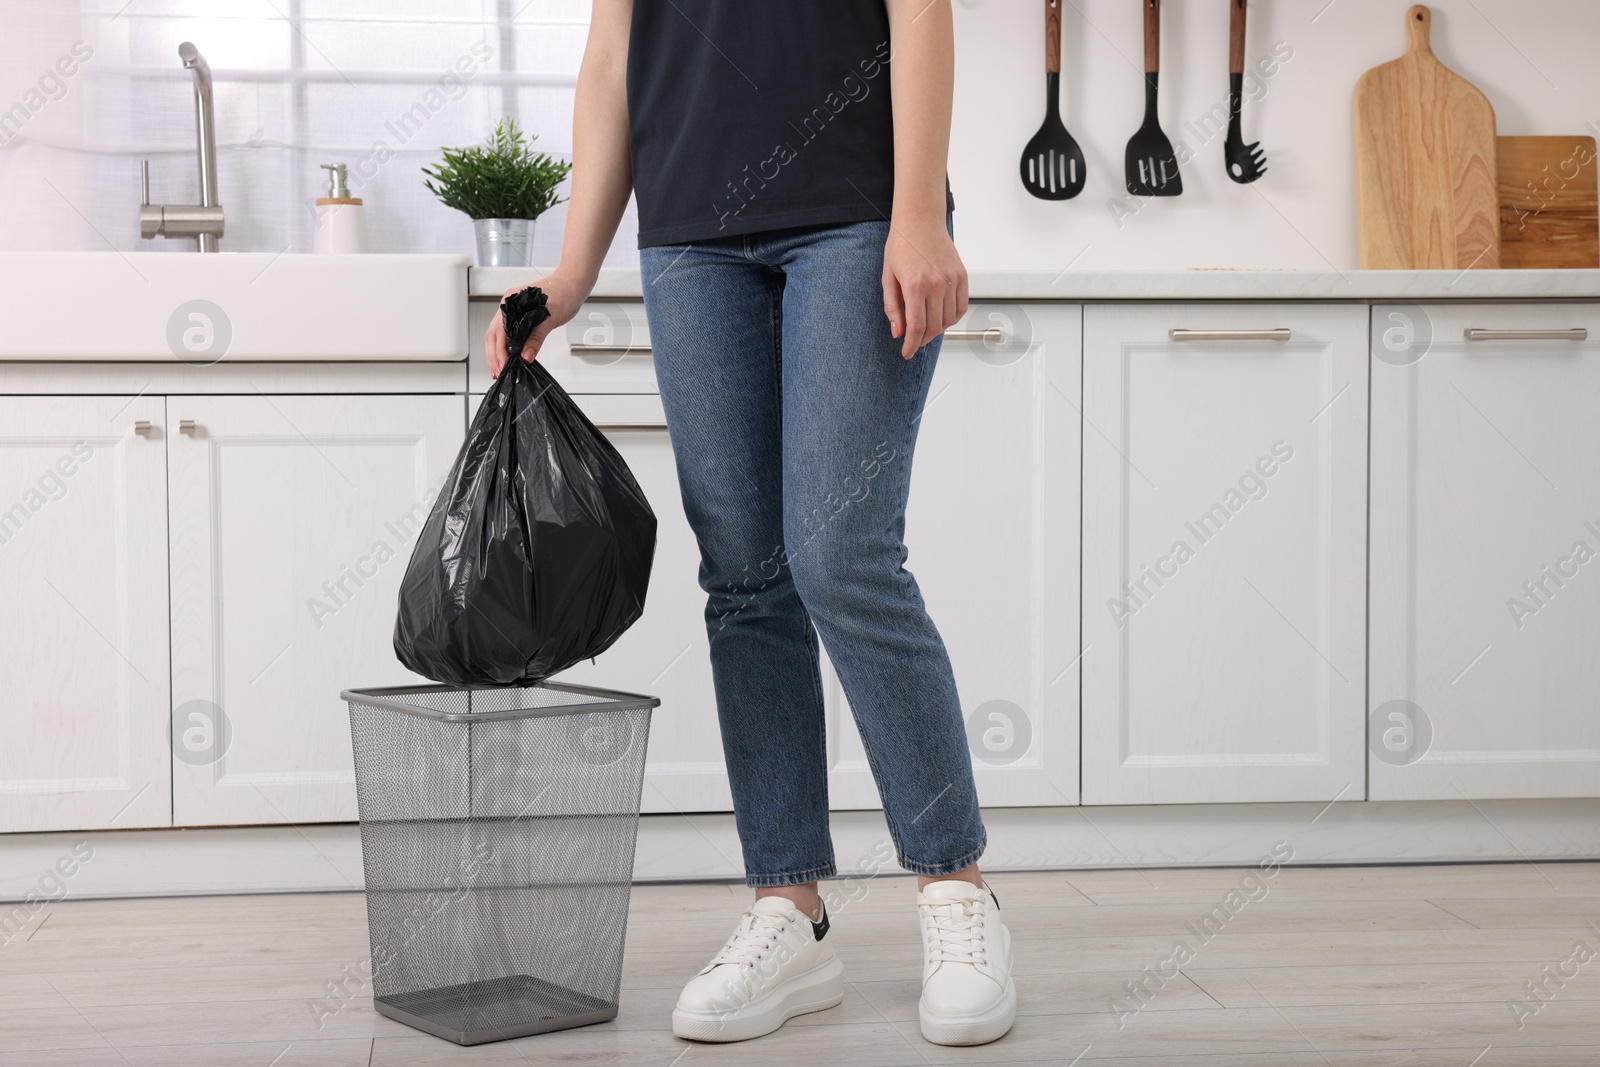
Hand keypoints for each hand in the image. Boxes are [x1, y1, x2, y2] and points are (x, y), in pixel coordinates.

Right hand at [484, 269, 589, 377]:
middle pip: (493, 334)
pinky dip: (504, 345)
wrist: (573, 282)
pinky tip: (507, 355)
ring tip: (499, 367)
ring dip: (496, 351)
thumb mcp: (550, 319)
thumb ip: (536, 338)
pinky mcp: (519, 313)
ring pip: (497, 334)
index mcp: (511, 303)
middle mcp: (508, 305)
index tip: (504, 366)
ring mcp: (512, 308)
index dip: (499, 352)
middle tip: (497, 372)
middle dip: (493, 355)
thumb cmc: (564, 293)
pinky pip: (506, 331)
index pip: (498, 333)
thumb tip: (526, 356)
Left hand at [882, 217, 967, 359]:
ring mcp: (951, 280)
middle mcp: (936, 284)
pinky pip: (961, 307)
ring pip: (949, 320)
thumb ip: (893, 308)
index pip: (917, 328)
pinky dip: (952, 317)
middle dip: (922, 339)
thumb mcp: (888, 278)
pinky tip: (941, 316)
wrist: (920, 221)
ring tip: (926, 327)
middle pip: (934, 327)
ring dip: (937, 329)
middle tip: (914, 340)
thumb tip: (898, 332)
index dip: (911, 345)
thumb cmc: (902, 245)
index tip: (907, 352)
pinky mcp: (962, 276)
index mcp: (915, 285)